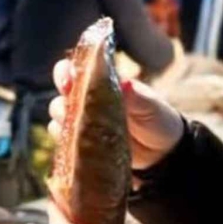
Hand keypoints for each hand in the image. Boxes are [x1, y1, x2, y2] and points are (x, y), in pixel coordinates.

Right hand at [47, 58, 183, 171]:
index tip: (69, 76)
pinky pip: (64, 140)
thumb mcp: (151, 107)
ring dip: (61, 117)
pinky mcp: (82, 144)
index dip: (68, 70)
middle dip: (61, 93)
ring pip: (59, 115)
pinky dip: (64, 140)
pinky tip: (72, 143)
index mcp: (104, 83)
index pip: (78, 69)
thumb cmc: (157, 121)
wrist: (163, 153)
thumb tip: (126, 84)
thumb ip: (137, 96)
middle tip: (68, 99)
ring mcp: (84, 122)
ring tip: (74, 123)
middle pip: (63, 91)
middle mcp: (89, 100)